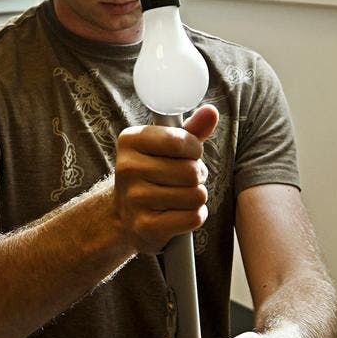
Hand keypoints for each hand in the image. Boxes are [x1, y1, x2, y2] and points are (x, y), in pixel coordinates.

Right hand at [113, 104, 218, 254]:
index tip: (189, 154)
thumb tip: (211, 112)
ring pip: (195, 195)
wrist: (125, 213)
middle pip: (190, 171)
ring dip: (196, 197)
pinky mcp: (145, 225)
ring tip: (181, 196)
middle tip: (185, 179)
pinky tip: (180, 213)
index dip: (194, 149)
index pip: (180, 141)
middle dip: (197, 176)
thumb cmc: (153, 173)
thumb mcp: (168, 147)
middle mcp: (127, 168)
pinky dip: (194, 216)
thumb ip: (191, 129)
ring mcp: (134, 198)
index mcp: (130, 140)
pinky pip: (192, 217)